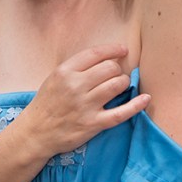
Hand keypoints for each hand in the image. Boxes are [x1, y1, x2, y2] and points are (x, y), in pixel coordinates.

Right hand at [23, 44, 149, 155]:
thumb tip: (105, 57)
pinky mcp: (93, 124)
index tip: (123, 50)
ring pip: (117, 85)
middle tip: (115, 74)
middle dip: (117, 69)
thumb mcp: (55, 77)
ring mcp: (85, 106)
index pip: (95, 54)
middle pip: (110, 68)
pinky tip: (146, 98)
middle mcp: (76, 86)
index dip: (113, 50)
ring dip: (123, 83)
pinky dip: (136, 105)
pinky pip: (121, 113)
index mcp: (65, 72)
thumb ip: (77, 67)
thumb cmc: (47, 102)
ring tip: (119, 86)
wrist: (36, 132)